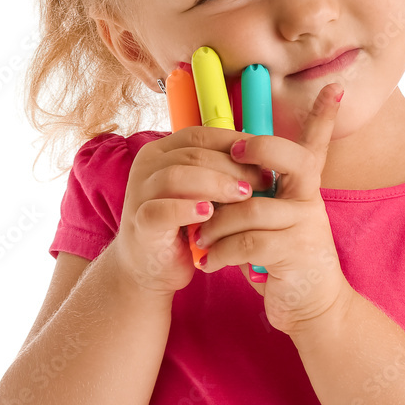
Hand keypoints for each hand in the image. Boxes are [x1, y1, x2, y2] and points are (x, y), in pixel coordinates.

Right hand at [112, 126, 267, 296]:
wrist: (151, 268)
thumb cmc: (184, 225)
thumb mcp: (204, 193)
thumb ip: (222, 173)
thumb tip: (265, 162)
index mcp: (163, 151)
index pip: (201, 136)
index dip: (235, 143)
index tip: (265, 158)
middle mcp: (147, 165)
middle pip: (193, 154)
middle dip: (233, 166)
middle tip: (261, 181)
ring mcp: (139, 192)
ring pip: (176, 176)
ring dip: (214, 184)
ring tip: (242, 196)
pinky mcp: (139, 222)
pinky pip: (161, 210)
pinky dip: (187, 209)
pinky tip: (209, 214)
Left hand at [191, 83, 354, 336]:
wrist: (312, 308)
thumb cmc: (282, 260)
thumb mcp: (273, 222)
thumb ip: (256, 196)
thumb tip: (218, 173)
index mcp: (303, 188)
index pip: (317, 146)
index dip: (325, 117)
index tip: (332, 87)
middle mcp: (309, 200)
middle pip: (292, 157)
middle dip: (258, 148)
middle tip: (233, 150)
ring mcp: (306, 225)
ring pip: (251, 208)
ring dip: (215, 224)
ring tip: (199, 239)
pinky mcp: (295, 252)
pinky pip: (246, 242)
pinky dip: (219, 252)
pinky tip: (207, 263)